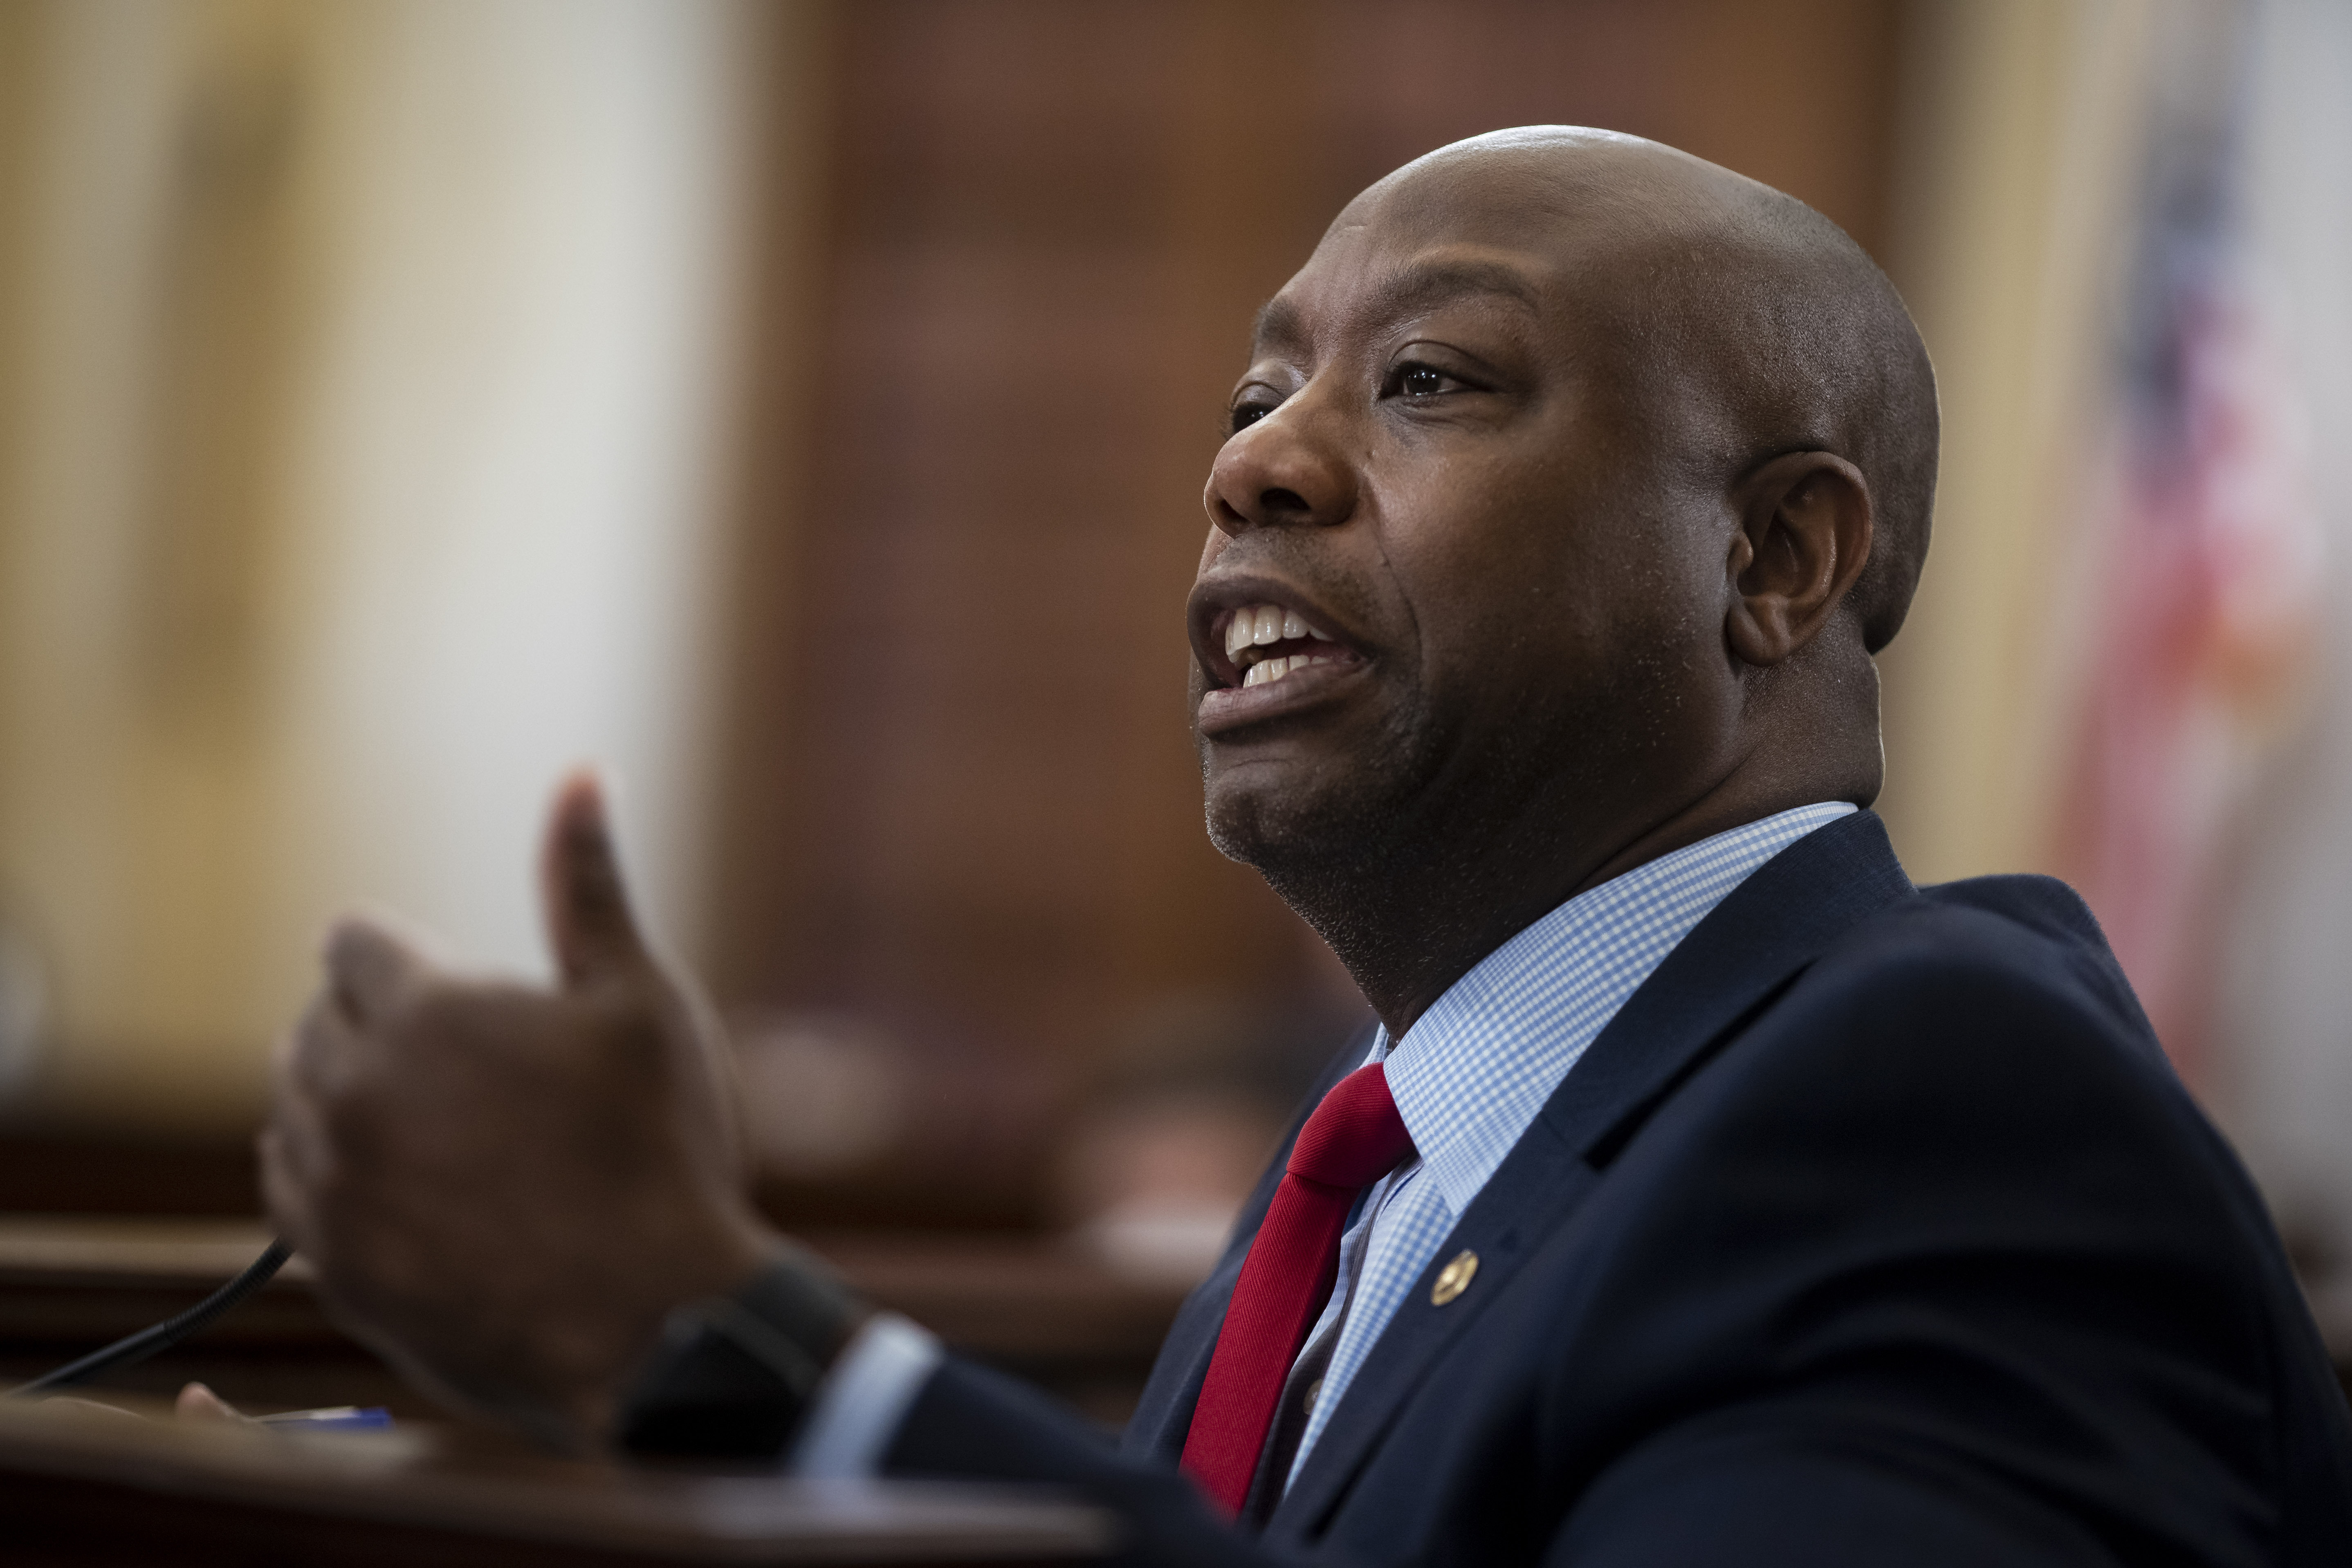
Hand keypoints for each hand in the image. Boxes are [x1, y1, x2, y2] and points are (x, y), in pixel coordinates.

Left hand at [261, 772, 776, 1448]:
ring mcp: (334, 1184)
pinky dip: (333, 1176)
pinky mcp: (331, 1263)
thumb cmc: (659, 1151)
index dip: (407, 958)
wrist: (651, 1325)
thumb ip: (587, 885)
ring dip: (350, 1101)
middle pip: (318, 1020)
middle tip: (468, 1069)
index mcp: (427, 1011)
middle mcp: (355, 1089)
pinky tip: (410, 1190)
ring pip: (294, 1105)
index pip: (353, 942)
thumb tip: (579, 773)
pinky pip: (290, 1192)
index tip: (461, 994)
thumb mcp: (639, 1000)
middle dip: (377, 1026)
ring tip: (445, 1132)